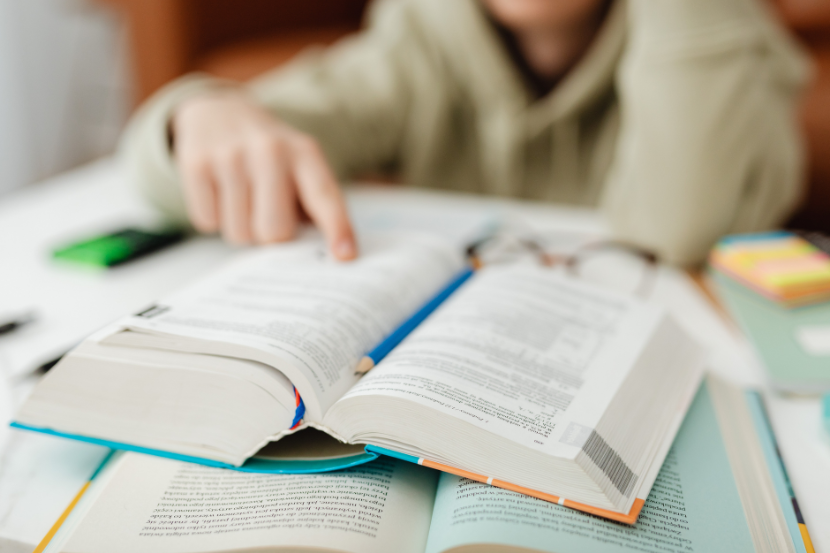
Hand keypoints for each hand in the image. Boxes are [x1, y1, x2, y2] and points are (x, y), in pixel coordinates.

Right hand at [171, 91, 356, 259]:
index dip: (337, 228)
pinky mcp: (195, 163)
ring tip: (242, 199)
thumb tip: (320, 255)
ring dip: (241, 228)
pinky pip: (207, 223)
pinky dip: (213, 218)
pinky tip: (219, 192)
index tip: (345, 255)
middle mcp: (270, 150)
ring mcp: (230, 155)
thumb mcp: (300, 166)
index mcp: (304, 153)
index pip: (325, 196)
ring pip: (239, 233)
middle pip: (275, 231)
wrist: (218, 111)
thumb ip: (314, 206)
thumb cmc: (269, 156)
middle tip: (267, 215)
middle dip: (271, 237)